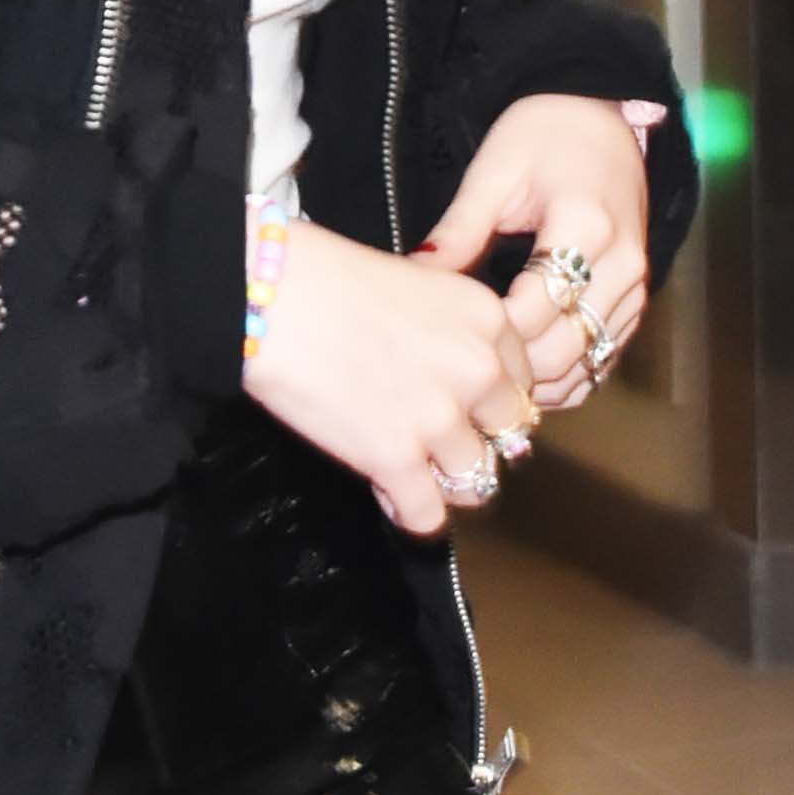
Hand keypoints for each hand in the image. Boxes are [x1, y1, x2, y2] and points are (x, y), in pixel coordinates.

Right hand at [241, 215, 540, 535]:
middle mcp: (478, 369)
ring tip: (405, 463)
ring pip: (476, 481)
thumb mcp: (418, 283)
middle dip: (474, 438)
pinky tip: (385, 489)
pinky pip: (428, 516)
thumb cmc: (326, 277)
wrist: (271, 294)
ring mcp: (440, 418)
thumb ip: (451, 330)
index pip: (521, 382)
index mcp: (487, 318)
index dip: (487, 397)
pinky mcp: (396, 458)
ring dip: (440, 477)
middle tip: (433, 434)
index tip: (460, 400)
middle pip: (509, 434)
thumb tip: (458, 378)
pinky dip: (408, 511)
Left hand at [413, 94, 648, 411]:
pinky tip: (526, 373)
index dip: (492, 333)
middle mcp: (622, 264)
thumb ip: (460, 231)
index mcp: (586, 226)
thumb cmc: (541, 135)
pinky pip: (606, 358)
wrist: (600, 117)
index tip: (451, 334)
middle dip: (515, 367)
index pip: (535, 310)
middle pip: (567, 348)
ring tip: (489, 377)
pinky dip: (569, 374)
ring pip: (590, 362)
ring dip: (542, 380)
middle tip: (464, 365)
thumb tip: (415, 275)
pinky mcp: (637, 300)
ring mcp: (636, 286)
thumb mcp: (492, 173)